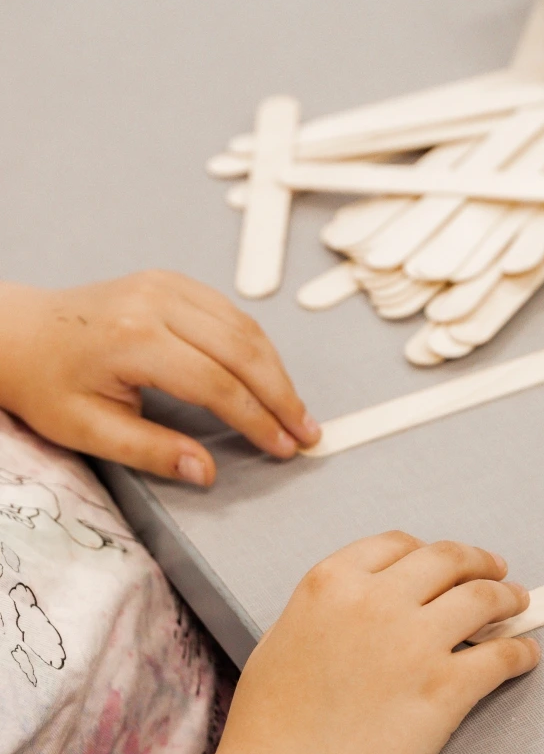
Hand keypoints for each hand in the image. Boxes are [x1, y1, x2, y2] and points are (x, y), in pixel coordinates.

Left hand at [0, 273, 319, 484]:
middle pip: (243, 350)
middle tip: (306, 431)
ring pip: (244, 327)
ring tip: (294, 409)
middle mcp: (157, 302)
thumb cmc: (47, 383)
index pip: (217, 384)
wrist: (18, 333)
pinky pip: (230, 311)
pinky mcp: (172, 281)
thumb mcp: (89, 430)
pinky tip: (268, 374)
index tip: (283, 447)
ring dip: (276, 369)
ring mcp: (167, 285)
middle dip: (281, 395)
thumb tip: (205, 472)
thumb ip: (152, 451)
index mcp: (135, 340)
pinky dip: (256, 345)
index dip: (257, 420)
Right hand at [197, 532, 539, 753]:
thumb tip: (366, 608)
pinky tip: (525, 655)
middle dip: (478, 562)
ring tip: (518, 603)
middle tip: (496, 571)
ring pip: (482, 598)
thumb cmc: (269, 726)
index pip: (397, 544)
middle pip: (447, 560)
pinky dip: (520, 652)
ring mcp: (416, 642)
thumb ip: (329, 609)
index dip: (427, 551)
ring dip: (507, 597)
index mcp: (333, 582)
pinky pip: (500, 657)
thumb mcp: (283, 637)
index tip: (444, 561)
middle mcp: (378, 600)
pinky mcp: (446, 688)